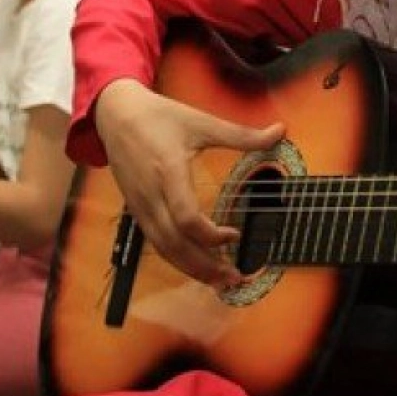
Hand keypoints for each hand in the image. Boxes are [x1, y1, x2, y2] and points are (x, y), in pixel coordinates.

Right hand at [95, 79, 284, 287]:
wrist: (116, 115)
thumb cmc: (159, 116)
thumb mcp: (201, 121)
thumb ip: (242, 134)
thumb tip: (280, 132)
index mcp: (168, 171)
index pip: (186, 217)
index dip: (211, 235)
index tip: (235, 233)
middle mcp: (151, 194)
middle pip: (175, 243)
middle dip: (205, 265)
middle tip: (235, 278)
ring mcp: (140, 206)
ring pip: (163, 248)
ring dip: (191, 268)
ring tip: (220, 280)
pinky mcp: (136, 210)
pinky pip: (155, 242)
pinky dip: (176, 258)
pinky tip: (197, 265)